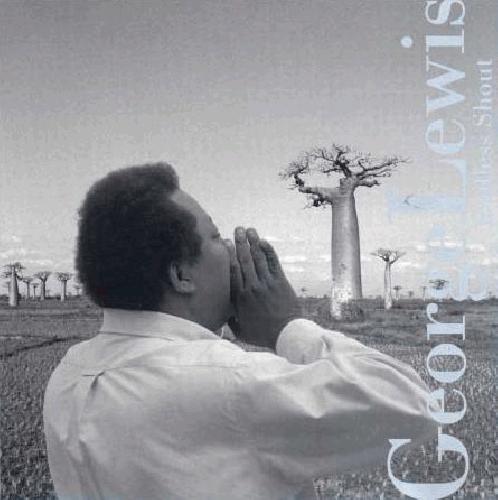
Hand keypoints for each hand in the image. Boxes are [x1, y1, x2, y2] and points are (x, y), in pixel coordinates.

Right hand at [225, 227, 299, 349]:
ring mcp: (267, 282)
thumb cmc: (262, 334)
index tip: (226, 243)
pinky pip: (273, 262)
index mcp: (240, 297)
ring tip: (249, 230)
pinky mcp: (280, 281)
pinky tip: (264, 242)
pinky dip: (269, 251)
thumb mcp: (241, 331)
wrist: (286, 333)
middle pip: (244, 260)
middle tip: (237, 229)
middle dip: (240, 243)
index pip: (233, 271)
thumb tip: (226, 315)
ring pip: (258, 258)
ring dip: (253, 242)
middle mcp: (252, 286)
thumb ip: (231, 321)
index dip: (229, 255)